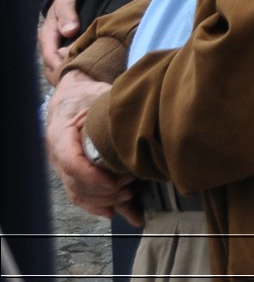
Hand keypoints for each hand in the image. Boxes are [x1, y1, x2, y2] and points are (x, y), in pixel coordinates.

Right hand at [39, 0, 79, 85]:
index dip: (61, 66)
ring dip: (69, 75)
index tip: (75, 72)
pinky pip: (65, 67)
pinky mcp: (64, 53)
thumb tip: (69, 30)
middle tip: (83, 80)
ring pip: (58, 70)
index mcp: (47, 36)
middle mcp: (50, 46)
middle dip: (65, 75)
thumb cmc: (68, 0)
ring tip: (86, 79)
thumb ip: (68, 15)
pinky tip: (86, 74)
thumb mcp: (67, 3)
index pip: (50, 57)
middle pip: (52, 69)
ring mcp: (56, 51)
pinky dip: (73, 71)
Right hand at [45, 71, 140, 222]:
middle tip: (130, 188)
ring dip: (104, 200)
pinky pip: (80, 195)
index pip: (72, 162)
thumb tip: (140, 119)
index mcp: (60, 135)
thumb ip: (112, 112)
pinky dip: (97, 206)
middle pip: (76, 183)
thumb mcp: (98, 97)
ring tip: (129, 197)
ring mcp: (63, 166)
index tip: (115, 182)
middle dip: (104, 191)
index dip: (92, 176)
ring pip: (78, 193)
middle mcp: (58, 155)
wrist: (73, 96)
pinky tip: (114, 212)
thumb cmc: (86, 96)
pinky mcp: (72, 173)